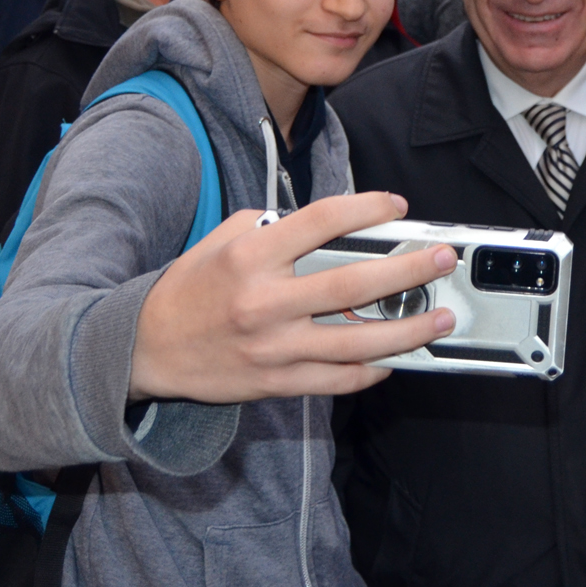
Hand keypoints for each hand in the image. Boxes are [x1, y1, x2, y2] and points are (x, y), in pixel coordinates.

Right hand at [129, 191, 456, 403]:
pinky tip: (395, 357)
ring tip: (440, 318)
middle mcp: (266, 301)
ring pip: (357, 341)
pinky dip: (372, 370)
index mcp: (252, 256)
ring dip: (408, 330)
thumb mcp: (221, 240)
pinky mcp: (277, 382)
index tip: (396, 204)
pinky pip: (337, 379)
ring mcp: (275, 347)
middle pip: (354, 282)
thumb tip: (327, 226)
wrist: (144, 349)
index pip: (322, 220)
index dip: (366, 207)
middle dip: (408, 270)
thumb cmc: (189, 290)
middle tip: (441, 259)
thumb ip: (272, 228)